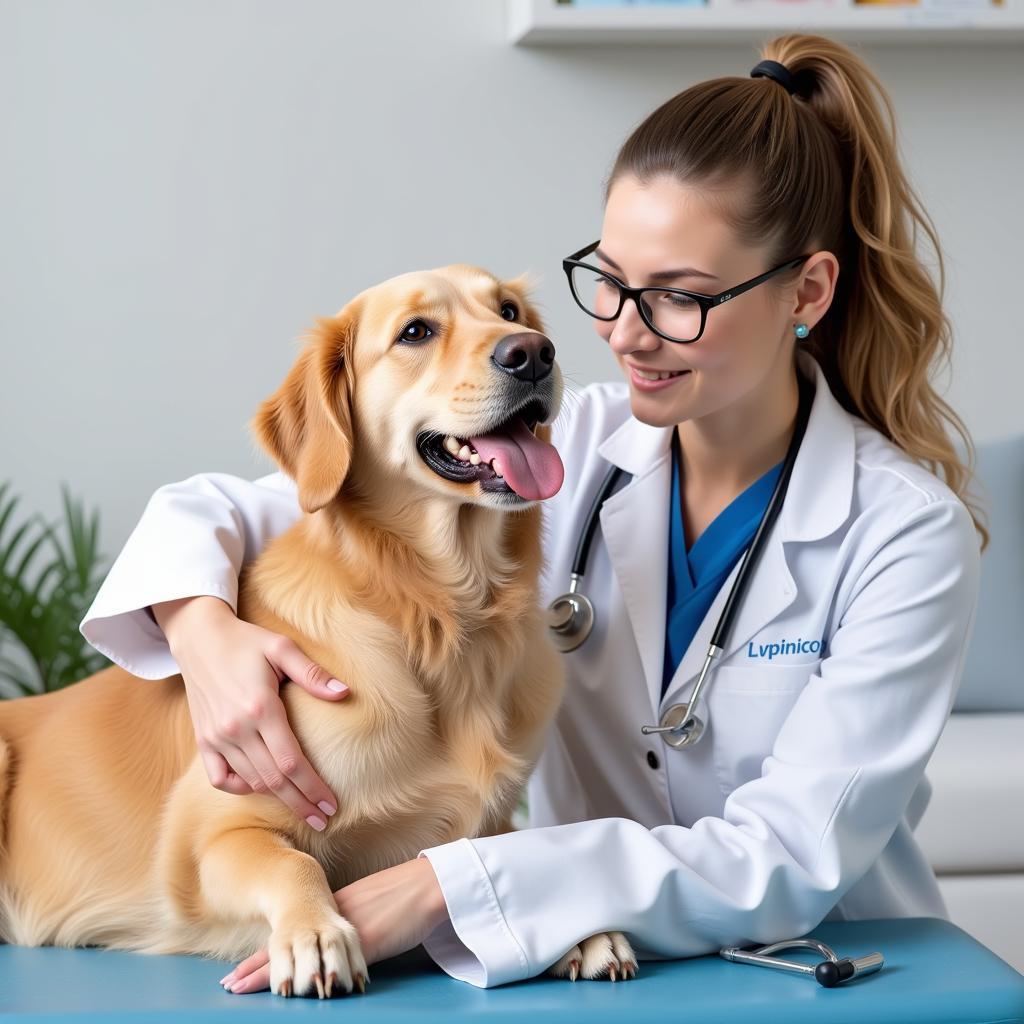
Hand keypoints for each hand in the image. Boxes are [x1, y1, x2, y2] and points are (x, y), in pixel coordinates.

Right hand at [152, 594, 349, 828]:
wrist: (199, 638)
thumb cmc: (247, 641)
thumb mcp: (282, 648)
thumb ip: (313, 674)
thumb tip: (345, 693)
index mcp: (260, 707)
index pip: (291, 761)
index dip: (313, 787)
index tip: (331, 803)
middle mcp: (236, 728)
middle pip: (273, 779)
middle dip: (301, 802)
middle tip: (324, 819)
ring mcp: (215, 737)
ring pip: (250, 781)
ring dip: (277, 798)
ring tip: (302, 808)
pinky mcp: (202, 740)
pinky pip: (220, 778)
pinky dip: (240, 788)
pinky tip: (260, 788)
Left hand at [218, 856, 449, 994]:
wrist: (430, 884)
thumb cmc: (406, 893)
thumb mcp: (370, 905)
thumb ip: (350, 922)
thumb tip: (336, 942)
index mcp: (333, 911)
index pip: (291, 936)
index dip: (265, 955)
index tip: (240, 970)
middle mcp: (332, 920)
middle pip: (287, 947)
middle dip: (256, 969)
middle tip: (228, 984)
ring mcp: (346, 932)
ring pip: (301, 956)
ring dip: (272, 976)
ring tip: (243, 989)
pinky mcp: (365, 941)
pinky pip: (332, 966)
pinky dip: (311, 980)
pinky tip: (295, 993)